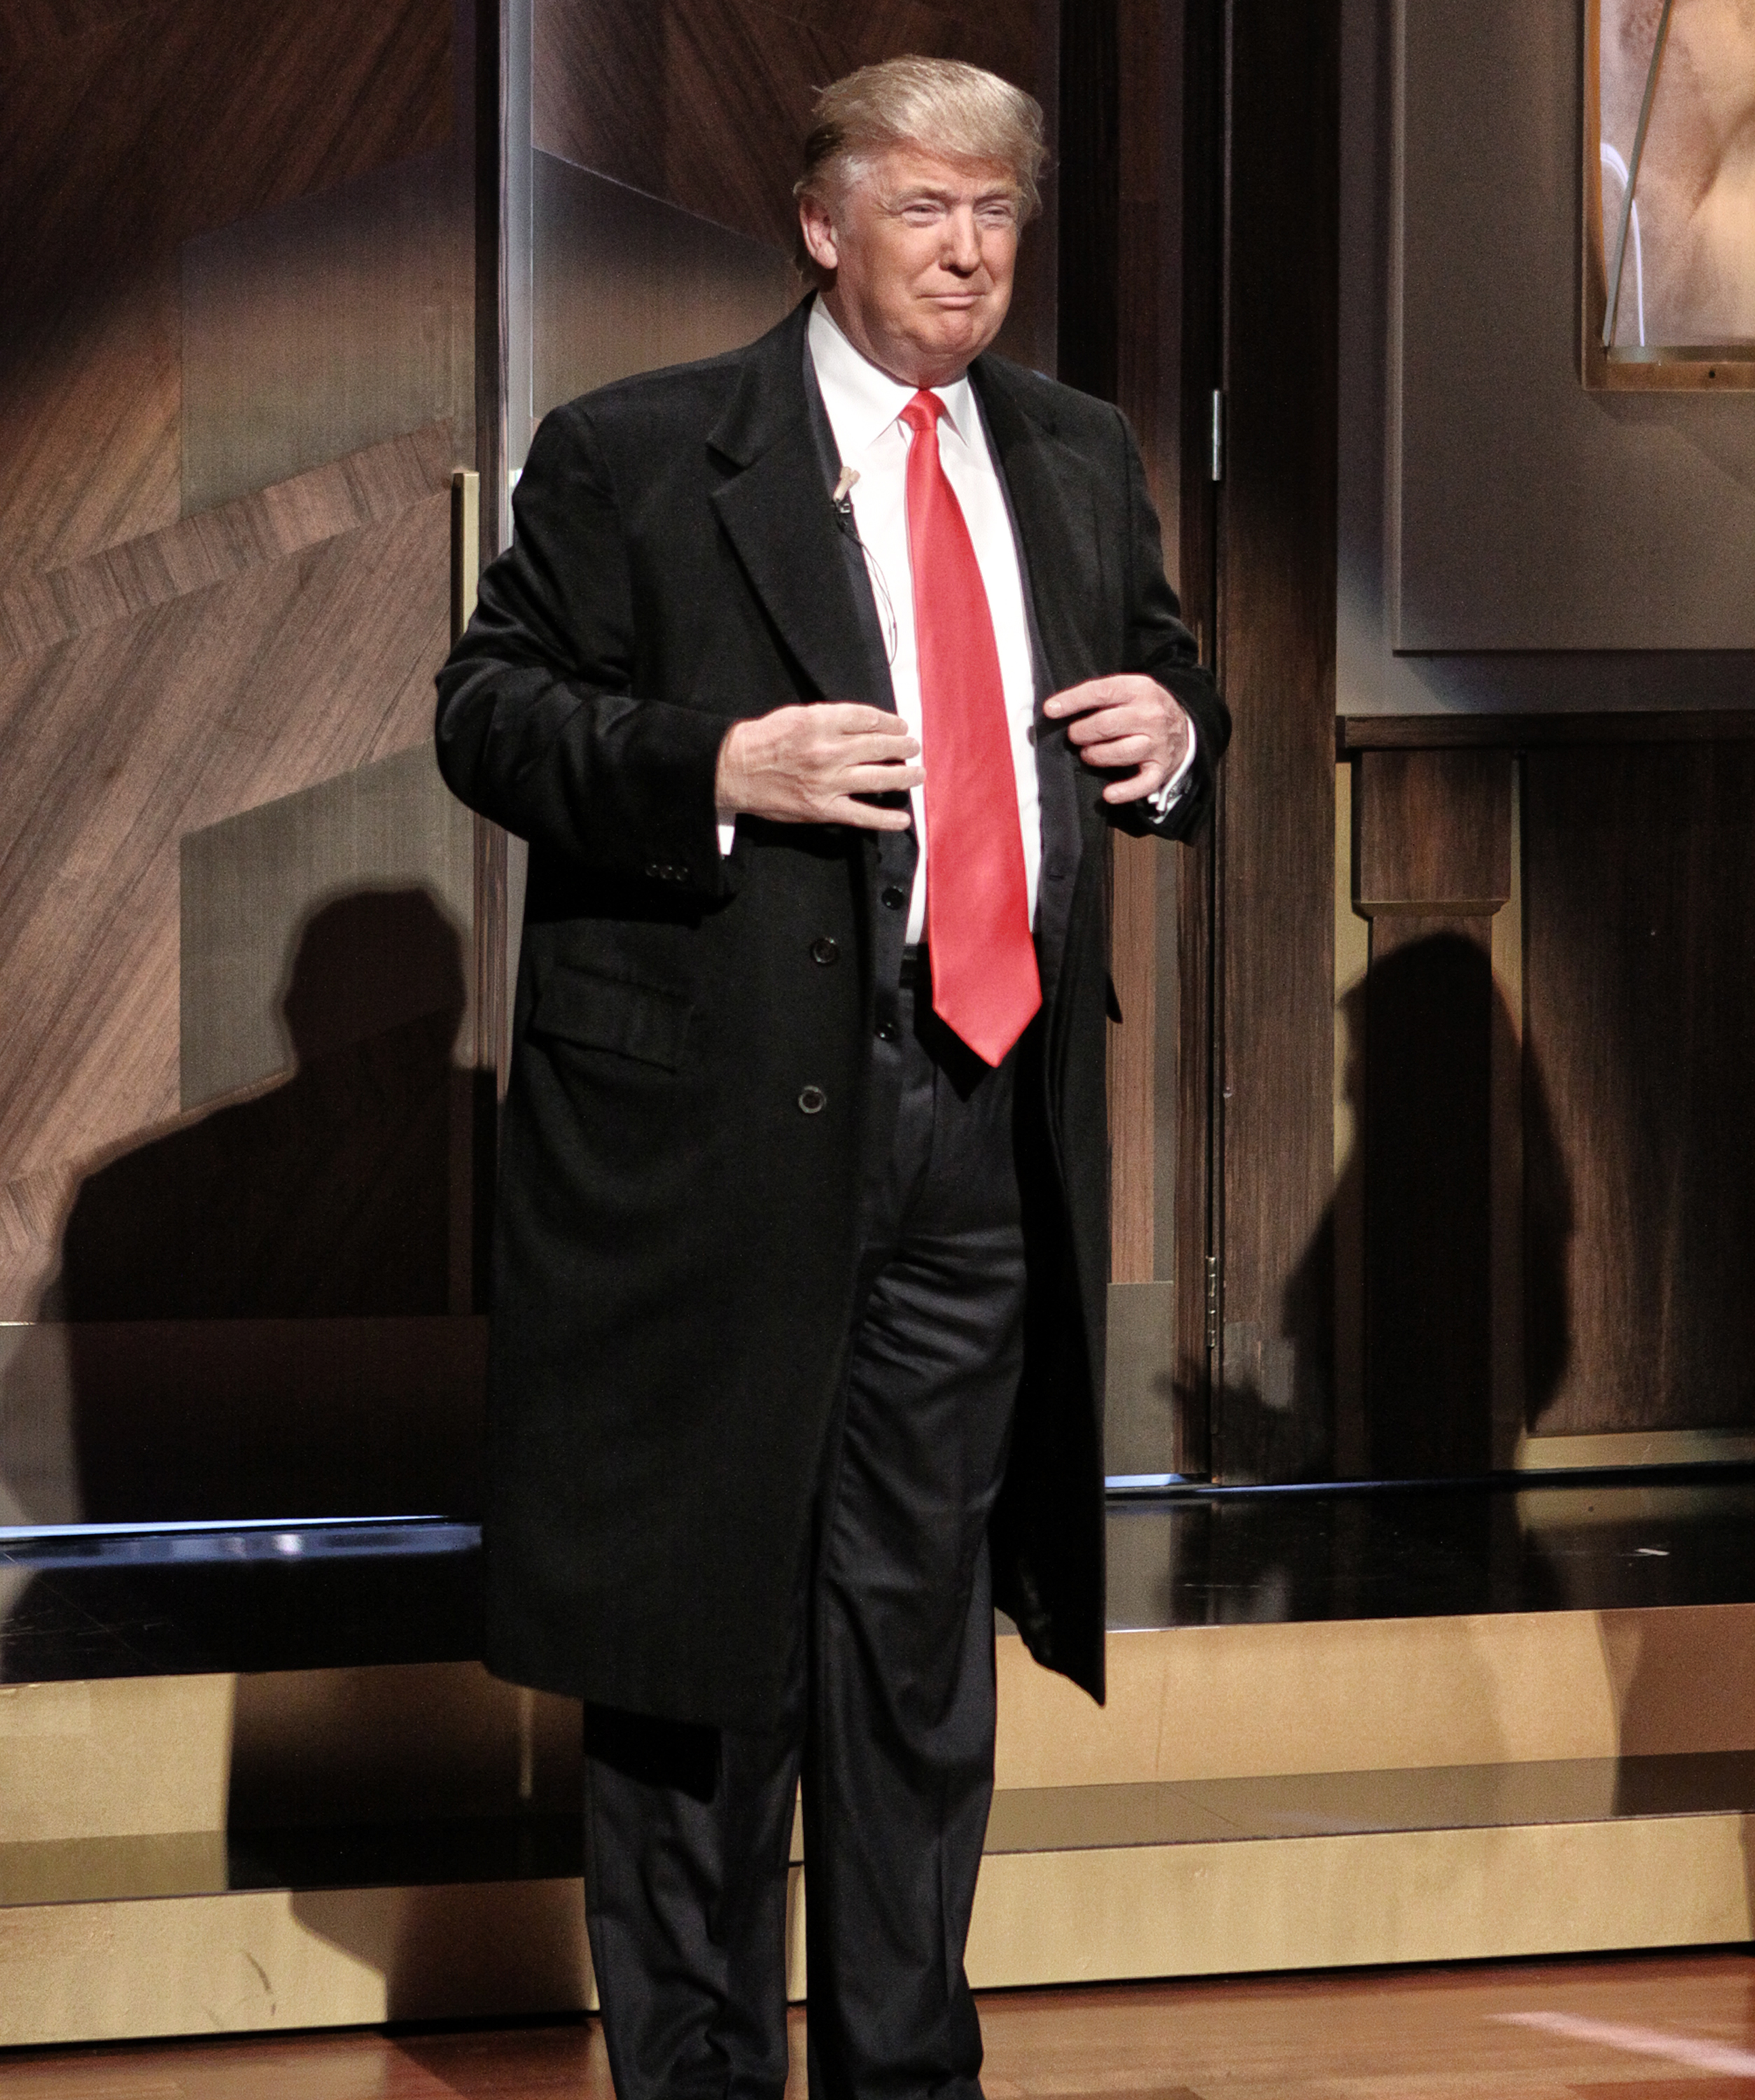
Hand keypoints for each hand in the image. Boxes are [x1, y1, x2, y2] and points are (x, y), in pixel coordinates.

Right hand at [716, 704, 922, 829]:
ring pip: (878, 778)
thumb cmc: (764, 740)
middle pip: (879, 746)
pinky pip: (861, 815)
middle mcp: (829, 751)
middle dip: (902, 746)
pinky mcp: (823, 808)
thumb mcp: (796, 716)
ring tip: (917, 774)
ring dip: (904, 776)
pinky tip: (903, 819)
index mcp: (821, 723)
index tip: (899, 725)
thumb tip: (864, 724)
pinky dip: (885, 819)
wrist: (734, 770)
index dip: (890, 722)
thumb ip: (830, 719)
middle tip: (913, 746)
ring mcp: (828, 782)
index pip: (868, 719)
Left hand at [1043, 675, 1191, 803]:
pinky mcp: (1160, 768)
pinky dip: (1125, 791)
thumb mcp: (1129, 690)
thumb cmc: (1143, 709)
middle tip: (1076, 736)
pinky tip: (1109, 794)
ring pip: (1120, 752)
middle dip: (1081, 732)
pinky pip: (1142, 783)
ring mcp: (1157, 743)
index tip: (1051, 710)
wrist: (1184, 728)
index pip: (1101, 692)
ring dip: (1095, 756)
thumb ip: (1100, 695)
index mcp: (1140, 689)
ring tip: (1088, 754)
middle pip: (1106, 725)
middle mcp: (1151, 715)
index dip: (1073, 701)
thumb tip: (1058, 707)